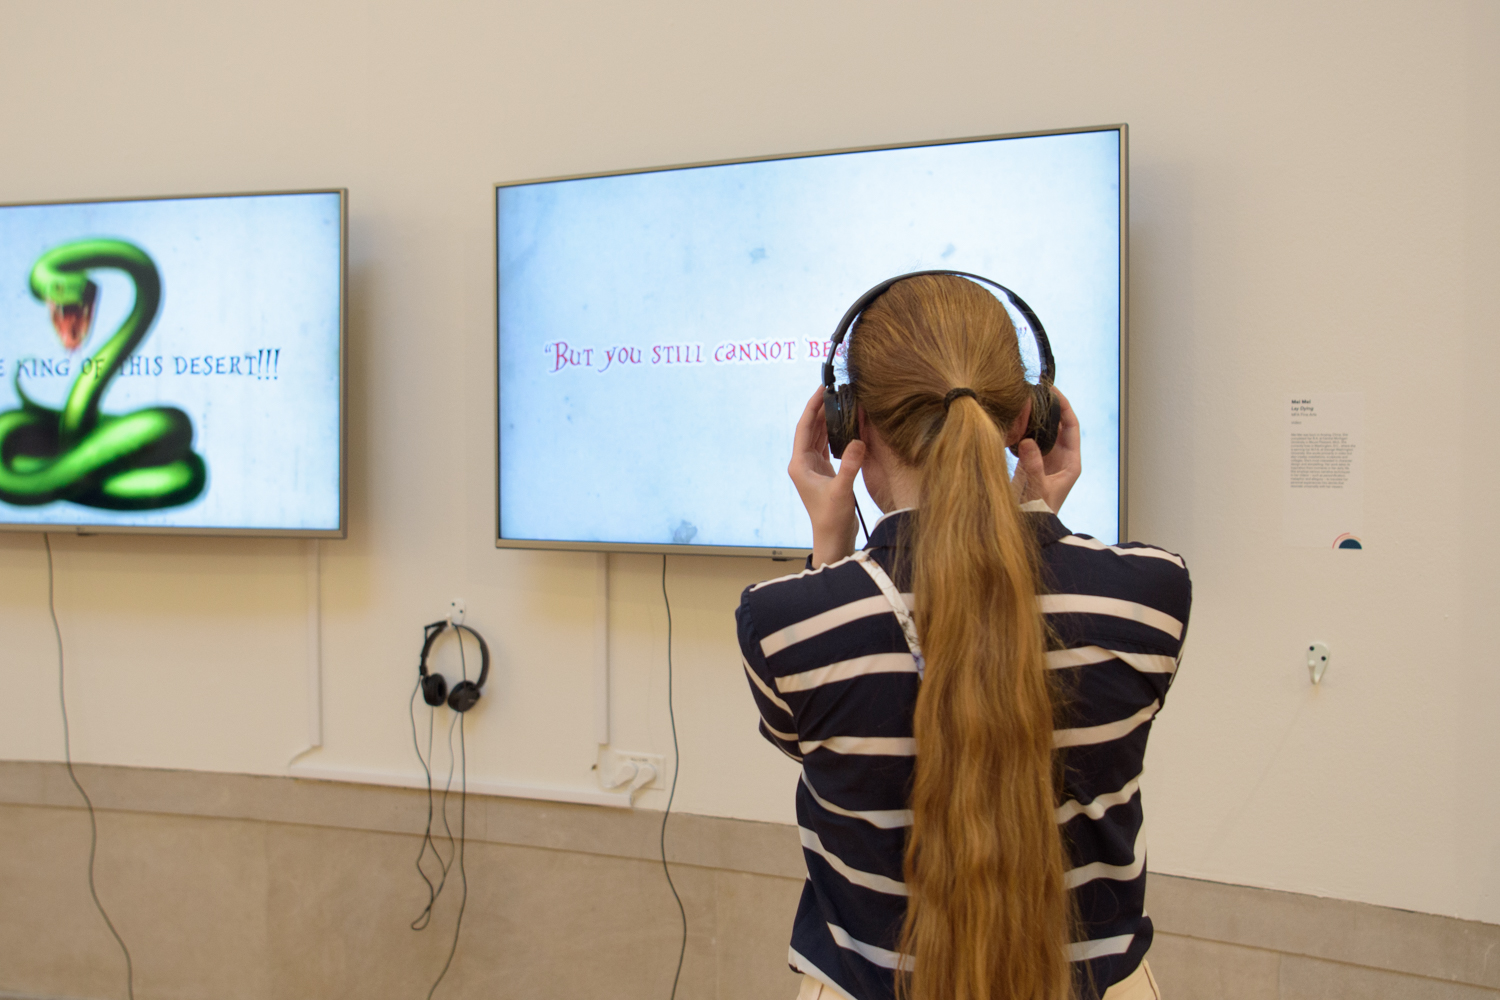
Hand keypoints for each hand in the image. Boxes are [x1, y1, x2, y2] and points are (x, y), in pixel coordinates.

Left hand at [788, 387, 865, 565]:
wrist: (833, 537)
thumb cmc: (832, 518)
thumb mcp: (842, 490)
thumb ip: (849, 465)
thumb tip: (857, 441)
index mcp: (800, 464)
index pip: (805, 428)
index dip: (812, 407)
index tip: (822, 389)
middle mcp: (803, 463)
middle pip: (811, 428)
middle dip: (821, 409)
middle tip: (835, 390)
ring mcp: (813, 466)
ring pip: (819, 435)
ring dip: (828, 419)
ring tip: (840, 401)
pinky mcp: (824, 471)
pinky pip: (827, 444)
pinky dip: (834, 432)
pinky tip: (844, 423)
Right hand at [1012, 387, 1080, 513]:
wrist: (1028, 527)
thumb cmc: (1038, 512)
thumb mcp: (1037, 488)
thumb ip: (1033, 465)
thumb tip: (1027, 441)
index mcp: (1071, 462)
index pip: (1072, 427)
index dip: (1065, 407)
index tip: (1053, 391)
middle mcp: (1060, 458)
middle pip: (1057, 425)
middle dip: (1048, 408)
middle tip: (1035, 392)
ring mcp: (1045, 460)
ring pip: (1042, 431)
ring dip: (1034, 418)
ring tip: (1023, 402)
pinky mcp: (1030, 464)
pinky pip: (1028, 440)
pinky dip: (1022, 429)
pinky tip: (1013, 421)